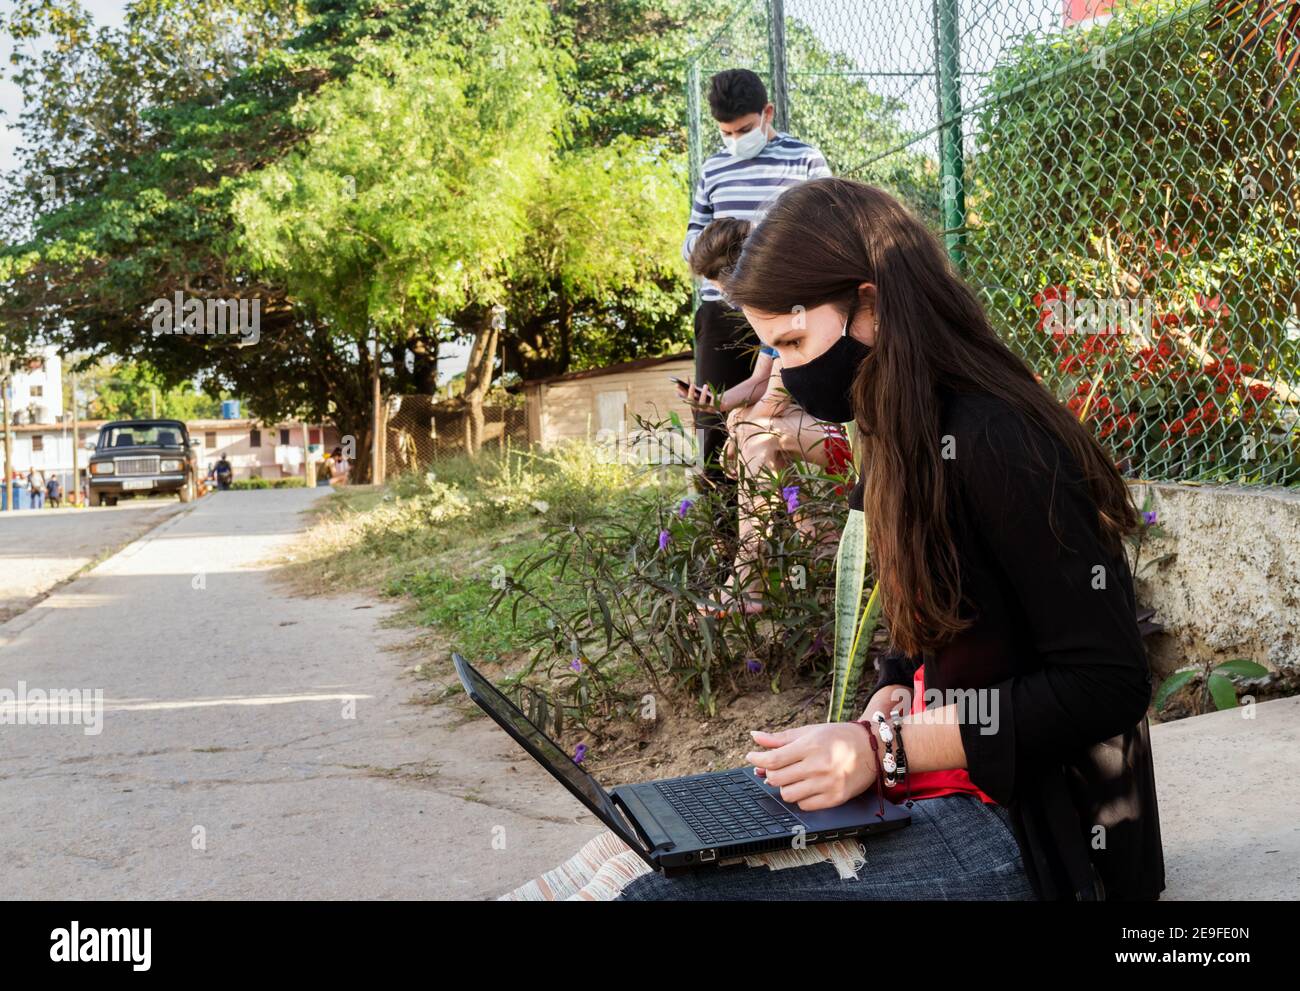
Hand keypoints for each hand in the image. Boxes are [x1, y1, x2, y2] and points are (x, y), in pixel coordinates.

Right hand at [675, 380, 716, 409]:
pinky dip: (713, 399)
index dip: (682, 392)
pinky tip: (713, 394)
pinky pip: (713, 405)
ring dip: (703, 394)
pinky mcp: (714, 409)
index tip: (678, 384)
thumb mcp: (698, 391)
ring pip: (702, 404)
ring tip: (705, 385)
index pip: (686, 398)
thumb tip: (681, 382)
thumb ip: (690, 388)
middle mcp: (699, 408)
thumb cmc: (707, 396)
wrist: (720, 403)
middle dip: (691, 393)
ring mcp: (706, 409)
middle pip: (692, 402)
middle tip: (692, 384)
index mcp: (694, 404)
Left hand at [745, 722, 878, 811]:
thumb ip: (781, 738)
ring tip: (792, 778)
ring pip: (788, 795)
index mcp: (811, 746)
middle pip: (777, 779)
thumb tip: (755, 737)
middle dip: (770, 774)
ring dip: (785, 787)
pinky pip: (805, 806)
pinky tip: (806, 787)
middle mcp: (818, 766)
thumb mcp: (810, 731)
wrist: (872, 749)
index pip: (774, 759)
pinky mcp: (835, 799)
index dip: (757, 760)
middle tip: (774, 769)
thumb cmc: (839, 737)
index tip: (751, 757)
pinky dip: (800, 798)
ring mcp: (827, 784)